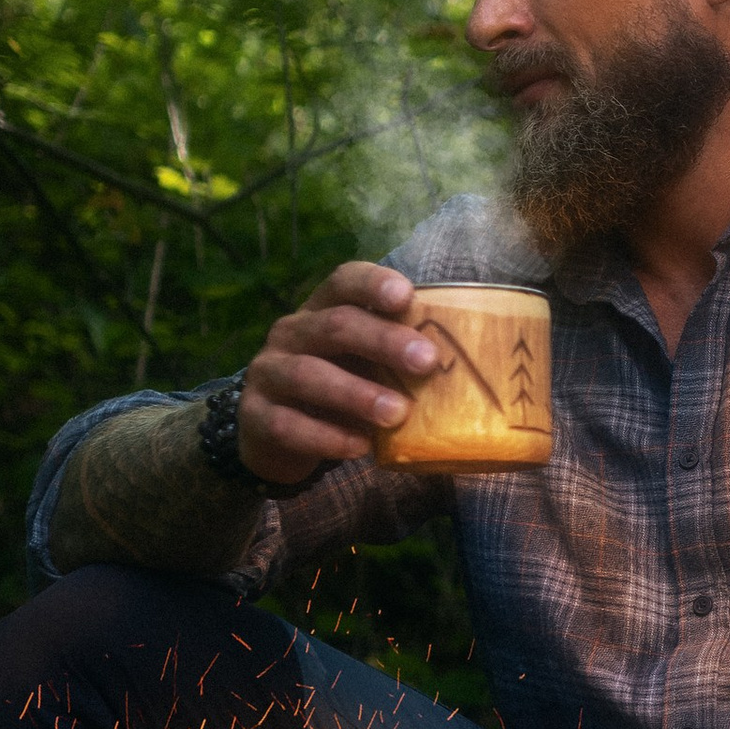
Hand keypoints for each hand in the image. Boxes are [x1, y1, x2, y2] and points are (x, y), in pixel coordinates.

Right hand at [237, 262, 446, 490]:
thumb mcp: (365, 364)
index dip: (373, 284)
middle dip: (383, 341)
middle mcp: (291, 333)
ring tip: (398, 413)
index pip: (343, 281)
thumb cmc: (339, 388)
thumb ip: (398, 357)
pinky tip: (360, 447)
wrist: (273, 434)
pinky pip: (288, 425)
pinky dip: (327, 437)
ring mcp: (268, 373)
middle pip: (335, 326)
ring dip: (357, 395)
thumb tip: (474, 364)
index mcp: (322, 310)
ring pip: (308, 376)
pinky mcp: (255, 416)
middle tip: (427, 362)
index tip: (406, 296)